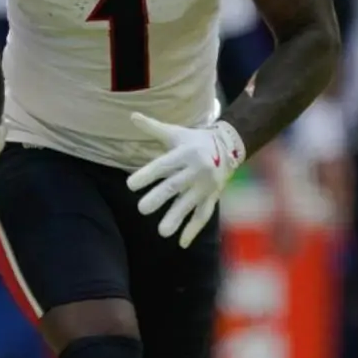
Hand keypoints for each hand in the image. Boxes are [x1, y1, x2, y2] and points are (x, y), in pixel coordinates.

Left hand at [126, 113, 245, 247]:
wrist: (228, 146)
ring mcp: (206, 186)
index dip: (147, 174)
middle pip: (175, 186)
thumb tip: (132, 115)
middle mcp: (196, 170)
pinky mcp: (212, 197)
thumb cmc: (193, 140)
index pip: (163, 165)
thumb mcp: (174, 132)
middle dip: (159, 197)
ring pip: (190, 204)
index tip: (130, 185)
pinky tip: (181, 242)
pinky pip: (204, 215)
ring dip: (176, 218)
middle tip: (141, 209)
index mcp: (185, 152)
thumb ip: (153, 128)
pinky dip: (194, 229)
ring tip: (162, 232)